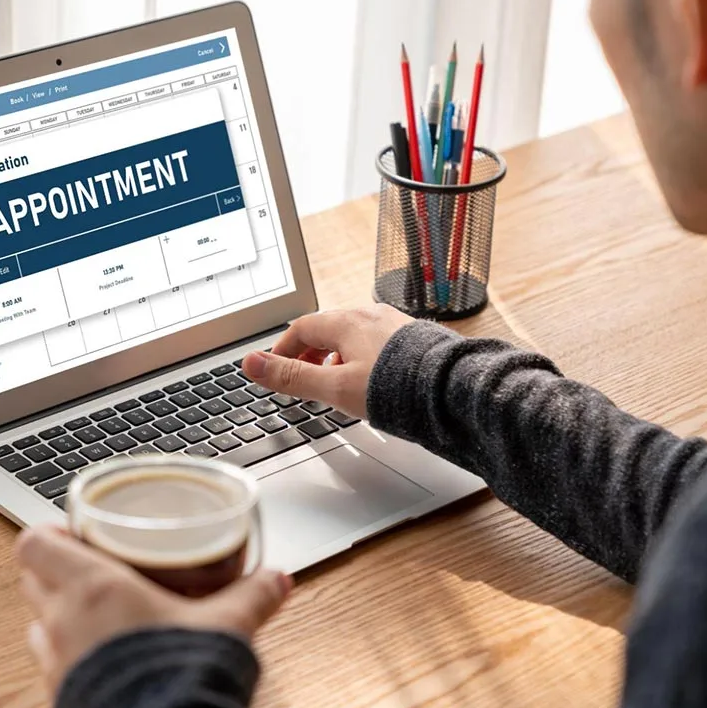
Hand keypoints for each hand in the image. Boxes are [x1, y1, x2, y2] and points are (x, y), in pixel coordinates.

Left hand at [16, 526, 291, 692]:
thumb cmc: (180, 676)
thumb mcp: (226, 625)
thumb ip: (252, 595)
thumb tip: (277, 578)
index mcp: (92, 588)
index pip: (34, 543)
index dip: (47, 533)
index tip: (71, 530)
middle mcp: (62, 622)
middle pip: (33, 580)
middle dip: (57, 569)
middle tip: (92, 565)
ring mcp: (57, 664)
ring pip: (39, 626)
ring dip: (60, 616)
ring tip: (98, 615)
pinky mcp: (62, 700)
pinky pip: (54, 668)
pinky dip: (72, 658)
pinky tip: (107, 661)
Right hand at [241, 305, 415, 419]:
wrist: (454, 391)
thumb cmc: (399, 389)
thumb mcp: (335, 388)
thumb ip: (292, 377)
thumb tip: (252, 364)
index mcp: (348, 321)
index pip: (302, 328)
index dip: (283, 349)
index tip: (276, 369)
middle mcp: (372, 316)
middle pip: (328, 329)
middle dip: (310, 354)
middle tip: (302, 379)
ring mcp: (396, 326)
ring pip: (354, 336)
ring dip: (336, 357)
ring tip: (335, 384)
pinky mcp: (415, 339)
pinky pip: (378, 343)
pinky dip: (362, 359)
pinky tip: (372, 382)